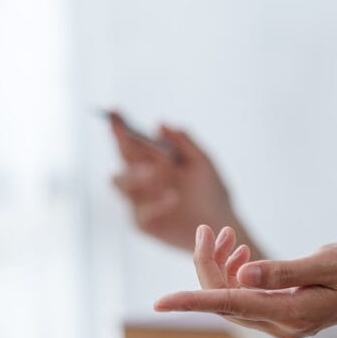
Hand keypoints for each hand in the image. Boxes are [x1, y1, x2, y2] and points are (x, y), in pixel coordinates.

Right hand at [108, 112, 254, 253]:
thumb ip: (184, 142)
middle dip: (120, 144)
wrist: (222, 226)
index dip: (119, 125)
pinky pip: (140, 210)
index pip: (131, 139)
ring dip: (133, 174)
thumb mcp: (203, 162)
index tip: (114, 111)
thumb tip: (159, 124)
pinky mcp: (143, 222)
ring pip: (120, 182)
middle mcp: (141, 178)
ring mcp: (139, 200)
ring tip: (153, 171)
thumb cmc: (212, 192)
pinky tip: (173, 197)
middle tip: (129, 137)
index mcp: (153, 160)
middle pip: (121, 157)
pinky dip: (155, 202)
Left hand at [154, 225, 336, 337]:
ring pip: (230, 297)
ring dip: (220, 266)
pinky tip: (238, 249)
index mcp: (289, 314)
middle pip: (223, 300)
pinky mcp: (280, 314)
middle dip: (207, 265)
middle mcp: (279, 325)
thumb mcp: (328, 263)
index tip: (159, 303)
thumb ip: (284, 271)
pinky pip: (244, 296)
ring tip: (225, 234)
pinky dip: (235, 272)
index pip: (229, 305)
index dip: (191, 301)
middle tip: (207, 229)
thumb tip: (242, 274)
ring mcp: (279, 323)